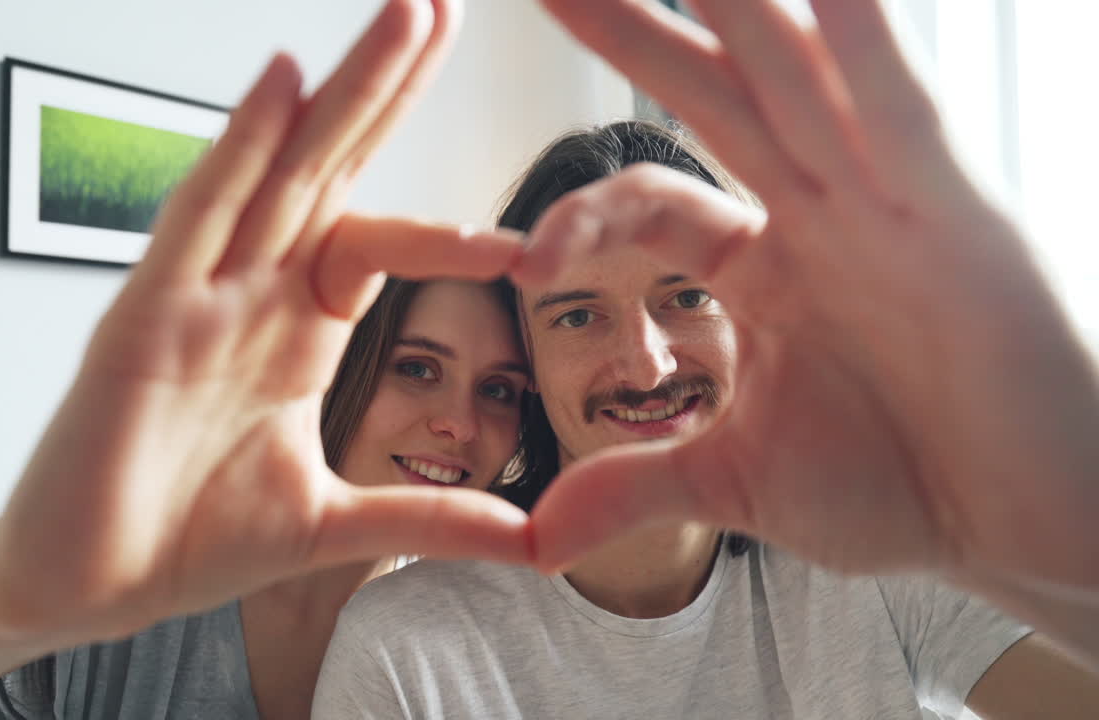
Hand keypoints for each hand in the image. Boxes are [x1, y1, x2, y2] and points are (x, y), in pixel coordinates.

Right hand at [0, 0, 529, 644]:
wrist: (84, 587)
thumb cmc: (187, 538)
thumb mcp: (332, 525)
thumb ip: (424, 519)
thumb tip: (526, 535)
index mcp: (293, 333)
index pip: (376, 247)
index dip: (444, 229)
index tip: (522, 242)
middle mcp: (250, 296)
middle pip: (333, 173)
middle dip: (389, 95)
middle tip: (442, 12)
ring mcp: (197, 297)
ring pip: (280, 172)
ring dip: (341, 94)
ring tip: (401, 18)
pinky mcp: (144, 318)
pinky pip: (199, 217)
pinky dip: (241, 149)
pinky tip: (284, 81)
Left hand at [522, 0, 1098, 590]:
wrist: (1030, 524)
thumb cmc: (905, 486)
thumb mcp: (736, 485)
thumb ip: (634, 485)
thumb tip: (532, 539)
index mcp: (766, 264)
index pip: (651, 205)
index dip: (581, 220)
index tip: (520, 266)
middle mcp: (821, 211)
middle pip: (714, 96)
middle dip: (636, 32)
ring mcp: (888, 201)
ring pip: (798, 77)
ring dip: (737, 6)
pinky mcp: (961, 213)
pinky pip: (902, 113)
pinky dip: (865, 47)